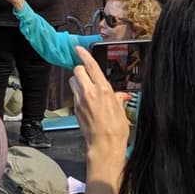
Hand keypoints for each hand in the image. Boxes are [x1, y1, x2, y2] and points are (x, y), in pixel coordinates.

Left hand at [70, 47, 131, 167]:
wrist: (104, 144)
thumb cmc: (116, 129)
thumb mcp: (121, 110)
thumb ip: (118, 98)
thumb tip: (121, 96)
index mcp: (103, 89)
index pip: (91, 66)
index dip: (84, 55)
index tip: (79, 49)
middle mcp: (90, 92)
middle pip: (77, 70)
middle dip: (80, 69)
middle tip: (87, 74)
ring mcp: (80, 100)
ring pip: (73, 81)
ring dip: (77, 82)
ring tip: (87, 89)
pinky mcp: (75, 108)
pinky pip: (74, 95)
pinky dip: (78, 94)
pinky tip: (87, 102)